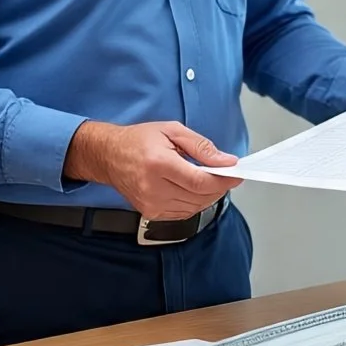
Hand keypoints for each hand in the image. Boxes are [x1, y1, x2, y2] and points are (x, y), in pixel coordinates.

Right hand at [64, 120, 243, 220]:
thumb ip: (202, 147)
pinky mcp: (150, 214)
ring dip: (209, 195)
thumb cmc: (139, 140)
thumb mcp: (172, 131)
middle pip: (200, 196)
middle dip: (219, 186)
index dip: (223, 180)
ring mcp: (150, 204)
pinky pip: (183, 214)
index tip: (237, 174)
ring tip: (209, 179)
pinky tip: (194, 188)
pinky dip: (195, 202)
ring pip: (195, 207)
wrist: (108, 156)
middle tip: (227, 174)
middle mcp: (153, 188)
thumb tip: (227, 161)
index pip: (200, 181)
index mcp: (159, 164)